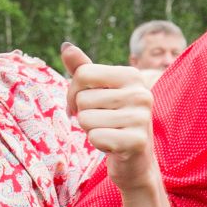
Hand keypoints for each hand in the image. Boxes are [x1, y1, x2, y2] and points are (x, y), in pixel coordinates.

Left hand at [62, 44, 160, 194]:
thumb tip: (65, 46)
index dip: (72, 93)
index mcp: (131, 75)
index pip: (83, 74)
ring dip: (90, 130)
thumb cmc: (113, 121)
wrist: (135, 160)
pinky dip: (97, 144)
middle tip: (100, 122)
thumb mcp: (99, 92)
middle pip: (82, 99)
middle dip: (83, 114)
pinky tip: (112, 145)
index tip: (80, 105)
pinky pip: (95, 137)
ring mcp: (141, 118)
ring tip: (107, 132)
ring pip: (86, 119)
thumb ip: (83, 70)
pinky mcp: (136, 141)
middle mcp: (140, 93)